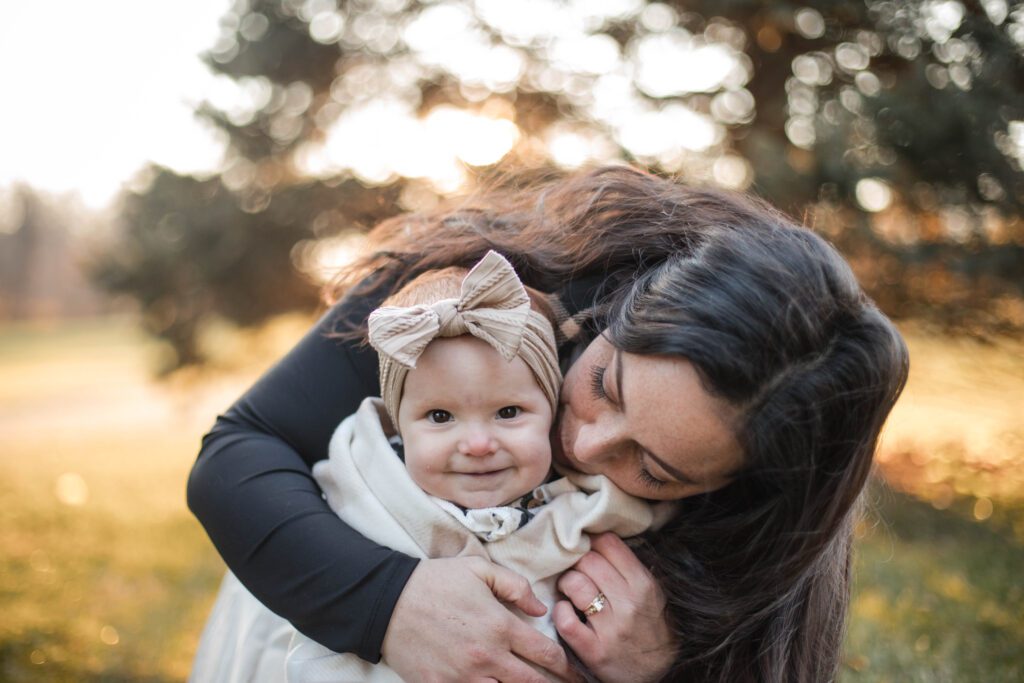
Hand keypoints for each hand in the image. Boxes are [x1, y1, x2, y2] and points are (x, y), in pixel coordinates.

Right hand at [382, 556, 579, 681]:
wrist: (387, 602)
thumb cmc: (435, 582)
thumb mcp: (479, 570)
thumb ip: (516, 586)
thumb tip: (541, 608)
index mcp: (499, 626)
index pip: (546, 653)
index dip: (565, 665)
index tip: (573, 670)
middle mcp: (487, 657)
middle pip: (532, 682)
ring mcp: (464, 677)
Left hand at [553, 533, 676, 682]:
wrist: (660, 673)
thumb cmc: (651, 627)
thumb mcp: (652, 593)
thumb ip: (629, 567)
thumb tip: (598, 538)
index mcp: (643, 584)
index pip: (608, 543)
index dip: (593, 543)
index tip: (589, 550)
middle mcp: (629, 603)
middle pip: (587, 560)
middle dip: (577, 563)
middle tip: (579, 572)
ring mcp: (611, 628)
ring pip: (574, 584)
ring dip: (567, 584)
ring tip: (571, 590)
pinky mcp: (594, 651)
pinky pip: (565, 620)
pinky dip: (561, 611)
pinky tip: (567, 612)